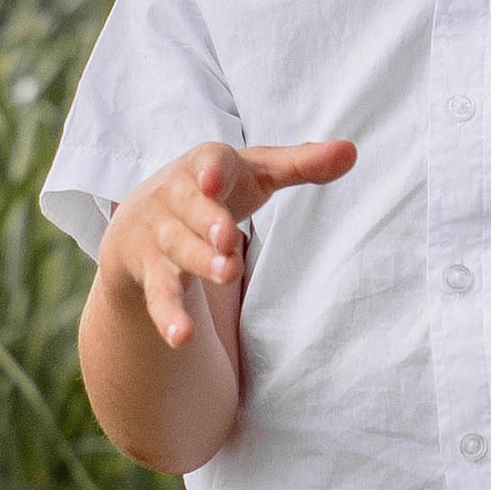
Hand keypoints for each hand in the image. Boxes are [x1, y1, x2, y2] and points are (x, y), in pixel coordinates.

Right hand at [98, 138, 356, 350]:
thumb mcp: (255, 174)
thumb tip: (351, 152)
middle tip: (230, 239)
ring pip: (177, 251)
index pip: (208, 161)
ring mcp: (159, 237)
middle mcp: (174, 198)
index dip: (212, 170)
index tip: (213, 180)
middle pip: (191, 209)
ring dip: (199, 262)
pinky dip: (168, 316)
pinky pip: (158, 295)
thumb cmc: (214, 191)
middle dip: (208, 223)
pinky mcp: (149, 273)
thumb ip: (300, 164)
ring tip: (227, 275)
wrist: (139, 220)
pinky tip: (180, 337)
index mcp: (204, 166)